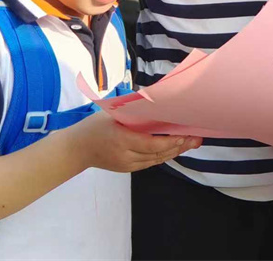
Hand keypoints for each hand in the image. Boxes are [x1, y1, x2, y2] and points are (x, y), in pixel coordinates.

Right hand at [68, 112, 201, 172]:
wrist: (76, 149)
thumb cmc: (94, 126)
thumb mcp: (113, 115)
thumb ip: (134, 113)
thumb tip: (157, 102)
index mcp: (122, 140)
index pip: (152, 144)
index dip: (171, 141)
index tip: (185, 135)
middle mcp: (126, 156)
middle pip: (158, 154)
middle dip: (179, 147)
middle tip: (196, 139)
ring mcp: (127, 165)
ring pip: (156, 160)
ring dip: (174, 152)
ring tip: (191, 143)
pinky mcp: (127, 169)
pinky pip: (149, 163)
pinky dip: (163, 156)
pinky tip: (175, 149)